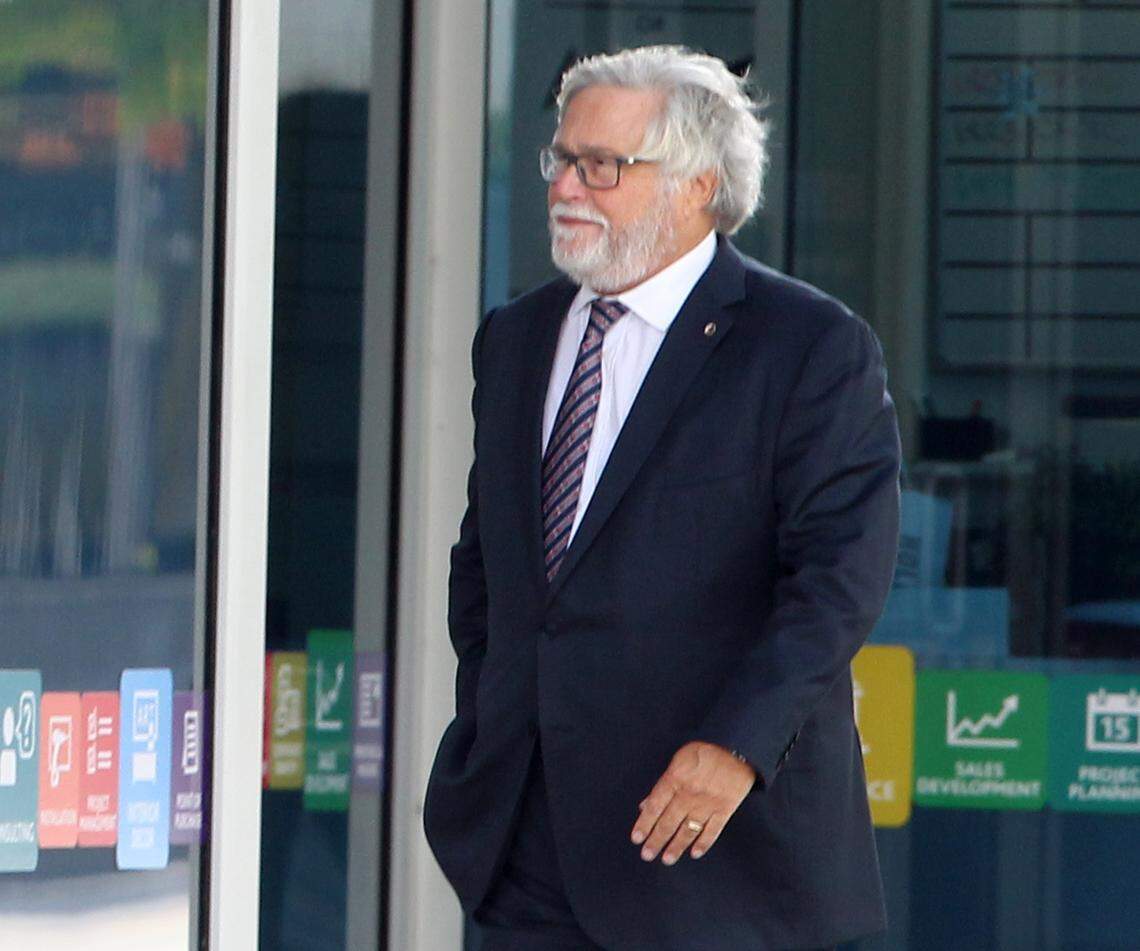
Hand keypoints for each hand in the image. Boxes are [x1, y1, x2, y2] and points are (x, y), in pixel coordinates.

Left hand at [630, 741, 755, 864]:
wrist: (737, 747)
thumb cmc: (705, 749)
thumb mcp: (678, 759)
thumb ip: (663, 783)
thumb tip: (647, 804)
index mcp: (675, 779)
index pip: (654, 807)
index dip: (644, 824)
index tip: (637, 838)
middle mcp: (689, 795)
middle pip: (668, 822)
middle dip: (656, 841)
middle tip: (647, 855)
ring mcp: (708, 804)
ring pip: (688, 831)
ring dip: (676, 847)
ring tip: (667, 859)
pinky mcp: (725, 809)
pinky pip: (712, 831)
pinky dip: (703, 843)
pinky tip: (694, 853)